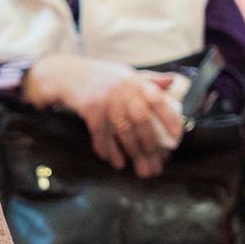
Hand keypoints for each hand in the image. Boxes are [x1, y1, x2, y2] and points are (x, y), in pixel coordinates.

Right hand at [24, 54, 184, 176]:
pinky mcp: (90, 111)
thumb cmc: (101, 76)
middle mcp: (122, 91)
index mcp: (135, 82)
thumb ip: (149, 79)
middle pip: (140, 122)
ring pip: (122, 132)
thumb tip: (173, 82)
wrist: (67, 74)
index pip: (157, 100)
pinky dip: (108, 149)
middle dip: (150, 145)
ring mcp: (105, 102)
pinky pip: (101, 134)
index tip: (176, 136)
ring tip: (141, 169)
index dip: (169, 118)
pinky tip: (115, 161)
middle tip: (157, 164)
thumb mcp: (126, 73)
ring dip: (132, 153)